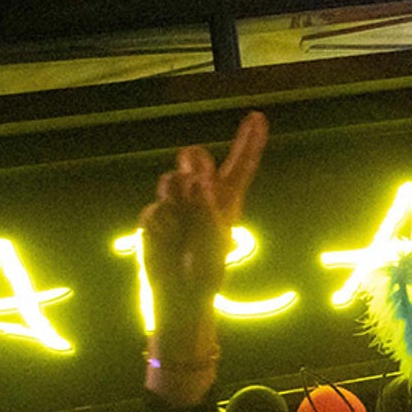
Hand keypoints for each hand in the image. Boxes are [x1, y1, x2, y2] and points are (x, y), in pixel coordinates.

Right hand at [139, 112, 267, 315]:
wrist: (179, 295)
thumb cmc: (206, 272)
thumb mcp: (214, 244)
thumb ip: (207, 211)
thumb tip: (198, 182)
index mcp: (228, 202)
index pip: (240, 166)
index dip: (248, 141)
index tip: (257, 116)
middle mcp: (202, 197)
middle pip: (196, 158)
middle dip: (194, 163)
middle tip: (196, 182)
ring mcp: (176, 204)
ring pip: (171, 179)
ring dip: (177, 198)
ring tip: (182, 228)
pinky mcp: (155, 216)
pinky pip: (154, 210)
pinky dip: (161, 226)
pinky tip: (167, 242)